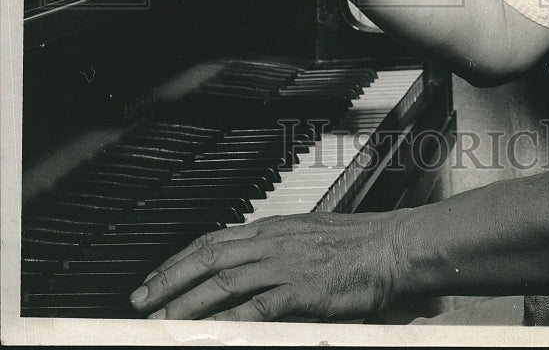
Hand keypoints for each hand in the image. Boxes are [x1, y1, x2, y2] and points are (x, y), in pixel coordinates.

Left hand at [129, 211, 407, 321]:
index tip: (155, 276)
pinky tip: (210, 332)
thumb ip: (279, 252)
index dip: (180, 258)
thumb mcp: (310, 239)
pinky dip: (229, 320)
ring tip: (163, 320)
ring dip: (189, 302)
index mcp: (274, 229)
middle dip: (170, 279)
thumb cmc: (359, 245)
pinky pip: (258, 306)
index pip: (214, 239)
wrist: (394, 247)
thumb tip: (253, 267)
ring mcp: (286, 264)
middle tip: (141, 300)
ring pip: (224, 280)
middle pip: (209, 256)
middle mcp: (273, 242)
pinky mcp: (302, 290)